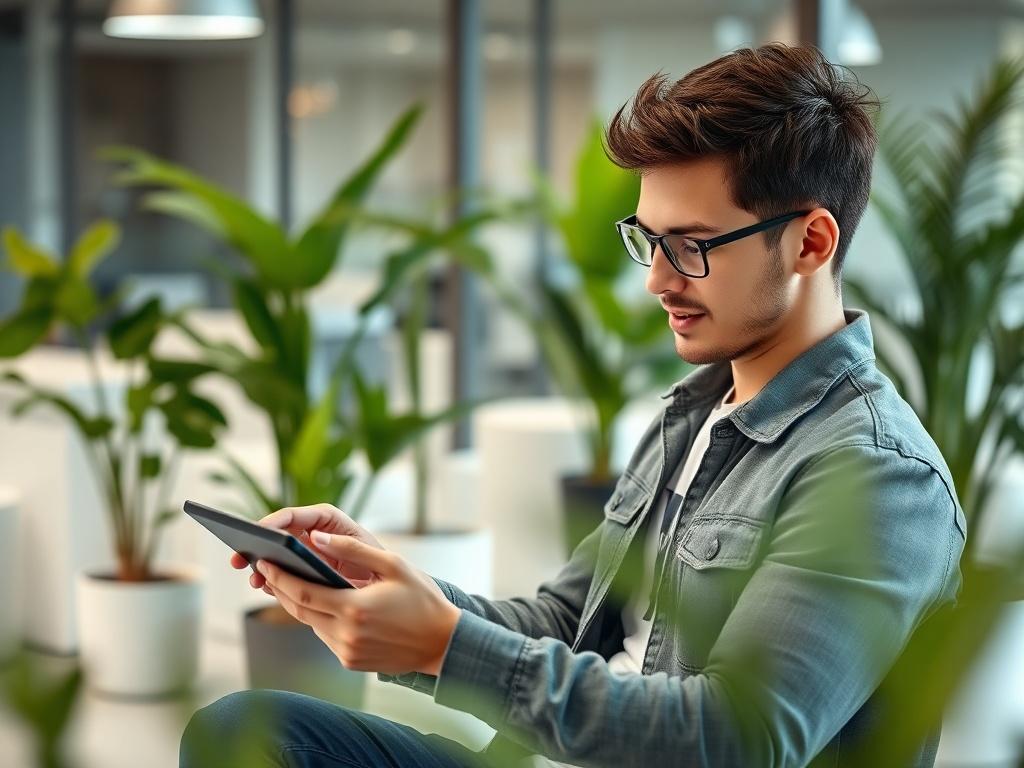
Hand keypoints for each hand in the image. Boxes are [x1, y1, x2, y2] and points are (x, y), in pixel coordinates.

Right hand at [230, 503, 385, 592]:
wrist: (392, 591)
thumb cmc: (383, 566)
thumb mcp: (367, 553)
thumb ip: (344, 544)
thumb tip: (312, 537)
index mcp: (327, 521)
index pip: (294, 516)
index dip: (273, 522)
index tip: (257, 532)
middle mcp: (314, 534)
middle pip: (277, 535)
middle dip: (256, 545)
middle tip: (237, 559)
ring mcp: (307, 555)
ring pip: (277, 556)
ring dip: (262, 566)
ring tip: (253, 579)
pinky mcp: (305, 574)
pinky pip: (284, 574)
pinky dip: (272, 581)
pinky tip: (264, 588)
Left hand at [255, 533, 460, 675]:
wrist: (442, 643)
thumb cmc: (422, 599)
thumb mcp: (394, 565)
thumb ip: (353, 550)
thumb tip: (318, 537)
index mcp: (354, 608)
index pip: (302, 591)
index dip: (279, 576)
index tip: (265, 560)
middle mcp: (346, 634)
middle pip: (298, 609)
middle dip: (280, 587)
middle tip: (267, 568)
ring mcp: (346, 652)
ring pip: (310, 623)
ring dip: (298, 603)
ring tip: (290, 581)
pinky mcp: (350, 662)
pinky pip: (325, 636)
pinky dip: (319, 618)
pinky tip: (321, 602)